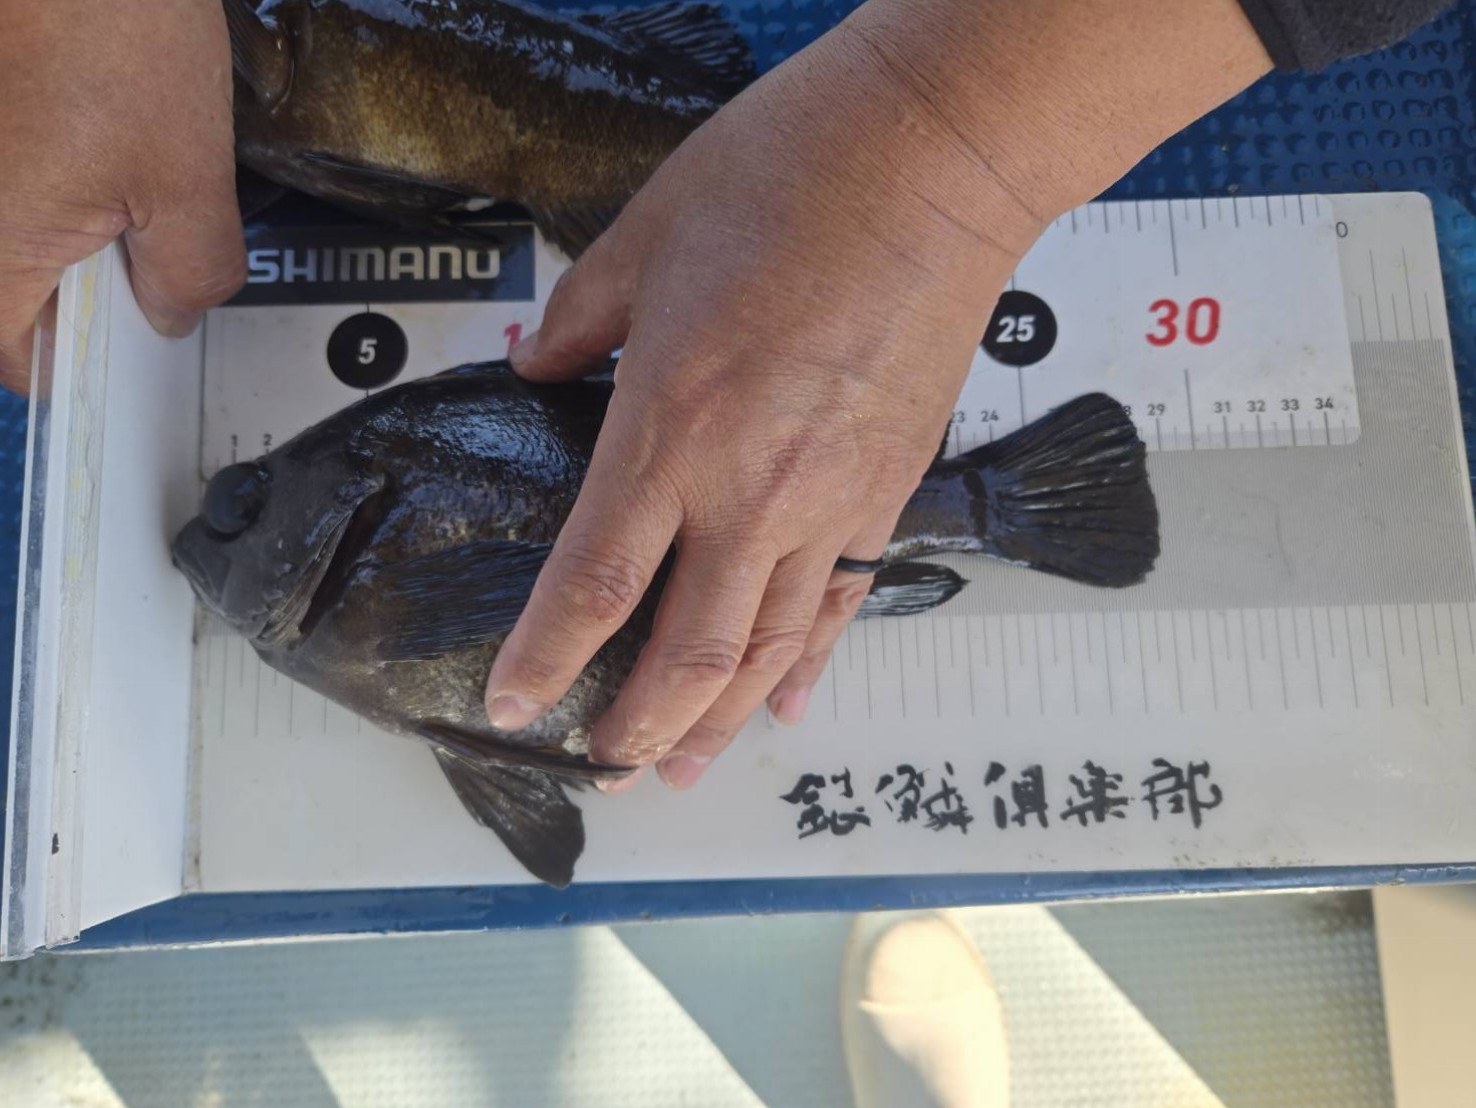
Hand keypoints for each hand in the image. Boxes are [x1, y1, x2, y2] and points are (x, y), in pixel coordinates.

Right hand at [0, 0, 244, 391]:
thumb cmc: (110, 22)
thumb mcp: (187, 175)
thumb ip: (189, 269)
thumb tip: (172, 311)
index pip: (18, 358)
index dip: (85, 367)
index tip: (133, 349)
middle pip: (12, 292)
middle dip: (87, 289)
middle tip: (152, 259)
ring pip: (14, 232)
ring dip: (75, 228)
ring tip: (130, 187)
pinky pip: (12, 184)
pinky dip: (59, 180)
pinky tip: (101, 144)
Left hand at [483, 0, 1270, 789]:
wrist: (939, 161)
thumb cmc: (789, 176)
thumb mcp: (645, 235)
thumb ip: (578, 323)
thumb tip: (535, 370)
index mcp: (671, 427)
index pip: (592, 584)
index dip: (544, 661)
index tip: (512, 708)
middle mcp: (752, 490)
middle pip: (685, 652)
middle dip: (635, 727)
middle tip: (601, 769)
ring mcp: (833, 501)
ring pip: (769, 649)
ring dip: (720, 722)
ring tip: (680, 771)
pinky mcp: (890, 490)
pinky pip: (844, 603)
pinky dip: (811, 664)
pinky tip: (789, 706)